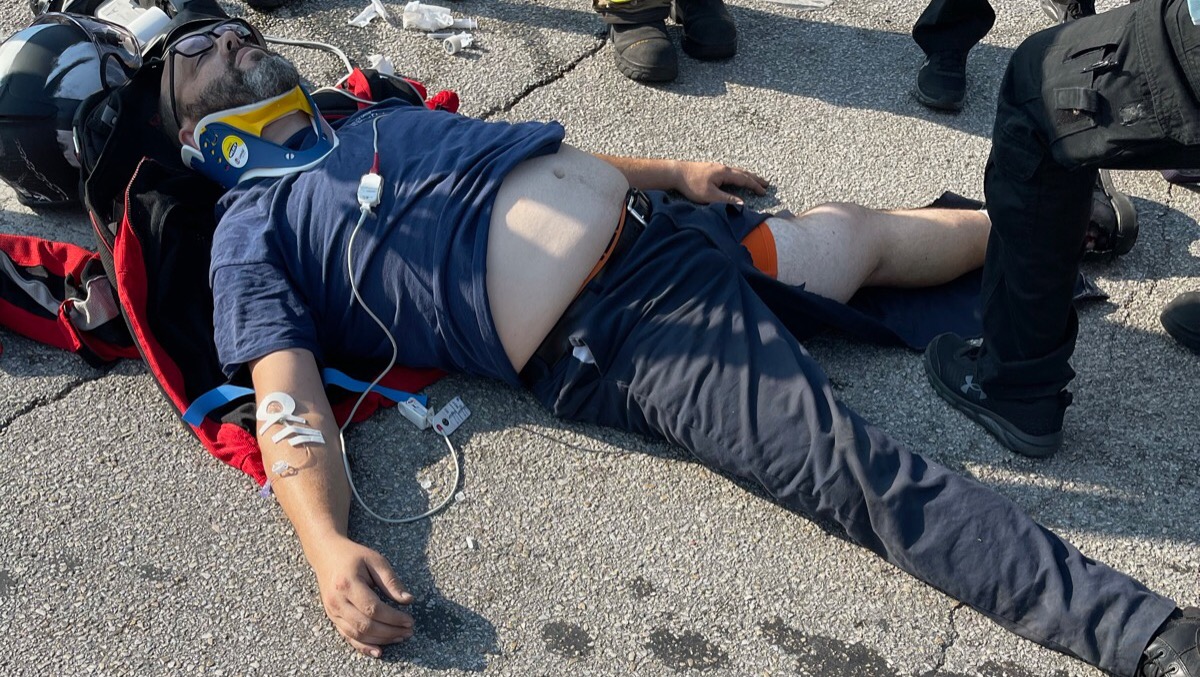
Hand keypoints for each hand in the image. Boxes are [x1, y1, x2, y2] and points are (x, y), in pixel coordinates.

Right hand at [310, 537, 415, 656]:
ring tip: (399, 638)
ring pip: (357, 634)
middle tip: (408, 632)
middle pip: (365, 625)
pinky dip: (363, 646)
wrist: (326, 555)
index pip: (373, 608)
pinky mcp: (332, 618)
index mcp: (348, 584)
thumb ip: (391, 581)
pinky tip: (378, 650)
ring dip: (380, 640)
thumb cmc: (353, 556)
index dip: (393, 618)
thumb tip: (408, 600)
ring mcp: (332, 611)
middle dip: (389, 632)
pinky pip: (348, 637)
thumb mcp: (375, 561)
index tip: (410, 620)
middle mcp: (337, 601)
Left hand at [675, 161, 767, 204]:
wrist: (676, 172)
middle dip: (755, 179)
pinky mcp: (712, 168)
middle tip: (766, 184)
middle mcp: (723, 167)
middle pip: (743, 173)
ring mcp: (717, 167)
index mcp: (725, 173)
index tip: (764, 192)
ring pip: (737, 171)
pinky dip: (739, 175)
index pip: (744, 179)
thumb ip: (726, 200)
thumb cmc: (691, 184)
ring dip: (748, 176)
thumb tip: (742, 203)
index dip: (755, 186)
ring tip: (755, 180)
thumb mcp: (709, 195)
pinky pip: (730, 171)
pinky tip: (737, 177)